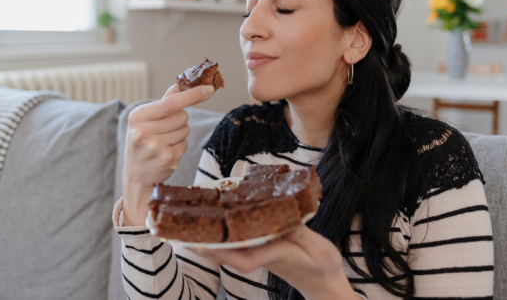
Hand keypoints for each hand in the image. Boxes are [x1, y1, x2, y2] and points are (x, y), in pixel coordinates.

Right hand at [122, 83, 214, 225]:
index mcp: (138, 116)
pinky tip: (166, 153)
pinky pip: (185, 145)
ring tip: (163, 143)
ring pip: (186, 130)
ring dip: (180, 135)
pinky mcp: (166, 159)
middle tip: (164, 131)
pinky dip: (180, 148)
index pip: (171, 102)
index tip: (209, 89)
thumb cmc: (142, 142)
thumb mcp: (146, 120)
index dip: (192, 95)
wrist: (135, 175)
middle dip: (180, 121)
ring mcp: (154, 146)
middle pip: (182, 116)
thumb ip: (165, 101)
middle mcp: (143, 131)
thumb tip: (181, 83)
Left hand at [192, 226, 358, 299]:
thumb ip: (302, 234)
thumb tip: (287, 220)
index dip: (225, 251)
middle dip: (207, 244)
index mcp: (277, 256)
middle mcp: (264, 256)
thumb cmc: (324, 268)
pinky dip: (226, 235)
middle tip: (181, 234)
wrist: (326, 286)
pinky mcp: (264, 251)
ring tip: (190, 226)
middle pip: (230, 253)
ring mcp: (262, 255)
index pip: (246, 258)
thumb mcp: (319, 249)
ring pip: (232, 249)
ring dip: (212, 239)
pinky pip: (240, 245)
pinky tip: (217, 224)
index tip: (205, 246)